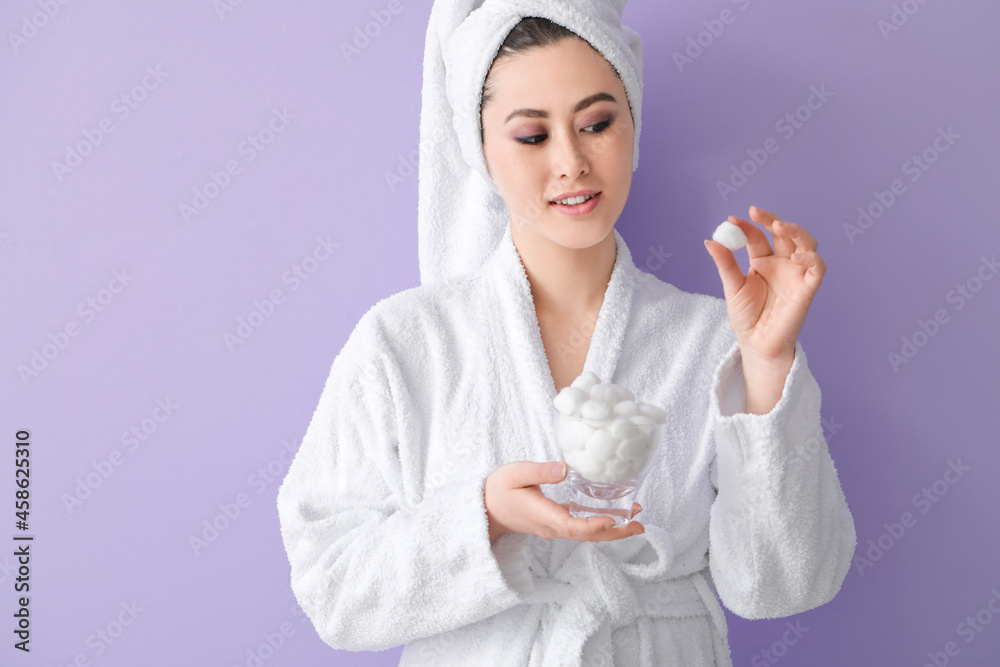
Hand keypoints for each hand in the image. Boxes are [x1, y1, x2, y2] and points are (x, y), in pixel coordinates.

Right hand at [484, 461, 643, 542]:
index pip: (572, 526)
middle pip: (587, 535)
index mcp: (543, 515)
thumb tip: (566, 469)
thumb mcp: (516, 473)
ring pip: (587, 534)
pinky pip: (582, 527)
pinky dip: (601, 523)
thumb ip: (540, 471)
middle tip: (640, 525)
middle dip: (615, 532)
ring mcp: (555, 527)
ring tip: (636, 520)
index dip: (594, 525)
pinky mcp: (556, 522)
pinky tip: (615, 514)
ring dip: (613, 530)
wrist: (487, 508)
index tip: (614, 520)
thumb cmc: (499, 489)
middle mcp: (552, 526)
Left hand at [703, 205, 826, 360]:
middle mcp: (782, 263)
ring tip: (779, 226)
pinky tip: (795, 256)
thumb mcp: (732, 287)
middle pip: (785, 233)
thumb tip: (711, 240)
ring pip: (806, 243)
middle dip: (772, 220)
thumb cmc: (746, 317)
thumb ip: (725, 264)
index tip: (731, 220)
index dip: (747, 226)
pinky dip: (811, 258)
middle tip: (756, 213)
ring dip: (796, 231)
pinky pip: (817, 268)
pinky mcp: (807, 288)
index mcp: (763, 261)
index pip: (758, 236)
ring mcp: (796, 274)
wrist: (756, 344)